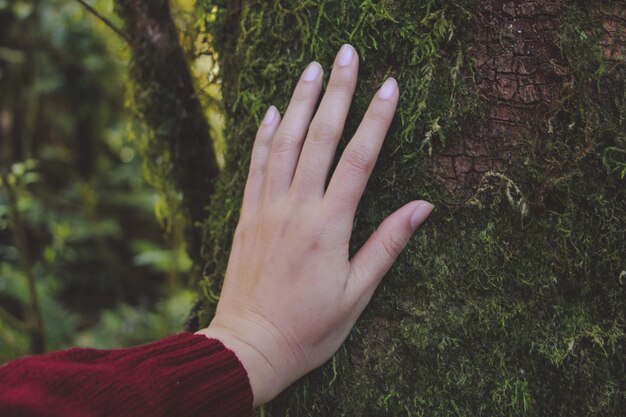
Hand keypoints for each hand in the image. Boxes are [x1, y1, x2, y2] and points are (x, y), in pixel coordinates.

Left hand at [196, 44, 432, 405]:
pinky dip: (262, 135)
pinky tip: (269, 111)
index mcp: (329, 226)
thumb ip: (388, 244)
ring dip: (297, 101)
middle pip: (318, 137)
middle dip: (336, 91)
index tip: (390, 84)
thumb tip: (424, 207)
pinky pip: (254, 165)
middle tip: (347, 54)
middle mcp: (296, 208)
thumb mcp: (358, 293)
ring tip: (310, 67)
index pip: (359, 159)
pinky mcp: (246, 216)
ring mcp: (266, 209)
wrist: (250, 345)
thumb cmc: (309, 327)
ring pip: (283, 143)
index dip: (377, 119)